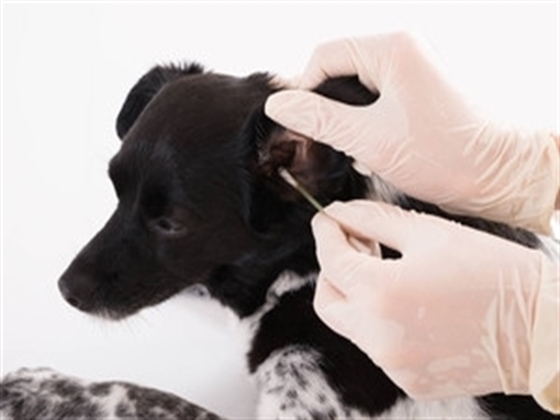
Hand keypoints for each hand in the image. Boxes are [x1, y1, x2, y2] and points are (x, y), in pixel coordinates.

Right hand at [266, 32, 558, 232]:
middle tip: (327, 145)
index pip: (323, 57)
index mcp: (392, 49)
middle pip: (338, 71)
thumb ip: (319, 119)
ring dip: (346, 120)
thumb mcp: (369, 138)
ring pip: (355, 88)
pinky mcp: (416, 91)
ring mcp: (411, 70)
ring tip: (354, 151)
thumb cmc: (442, 156)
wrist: (495, 176)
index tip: (304, 129)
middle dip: (327, 109)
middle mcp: (402, 51)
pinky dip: (365, 123)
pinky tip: (372, 149)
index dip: (305, 92)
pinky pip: (374, 99)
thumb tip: (278, 105)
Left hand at [311, 200, 551, 398]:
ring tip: (386, 271)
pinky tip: (407, 303)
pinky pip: (376, 346)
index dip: (326, 232)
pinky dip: (379, 322)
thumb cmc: (495, 273)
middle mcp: (378, 336)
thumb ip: (373, 220)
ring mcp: (393, 364)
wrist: (545, 329)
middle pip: (327, 298)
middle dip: (333, 267)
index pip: (330, 258)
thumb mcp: (430, 233)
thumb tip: (340, 214)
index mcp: (381, 293)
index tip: (329, 219)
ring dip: (356, 295)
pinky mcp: (409, 380)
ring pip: (349, 324)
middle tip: (358, 244)